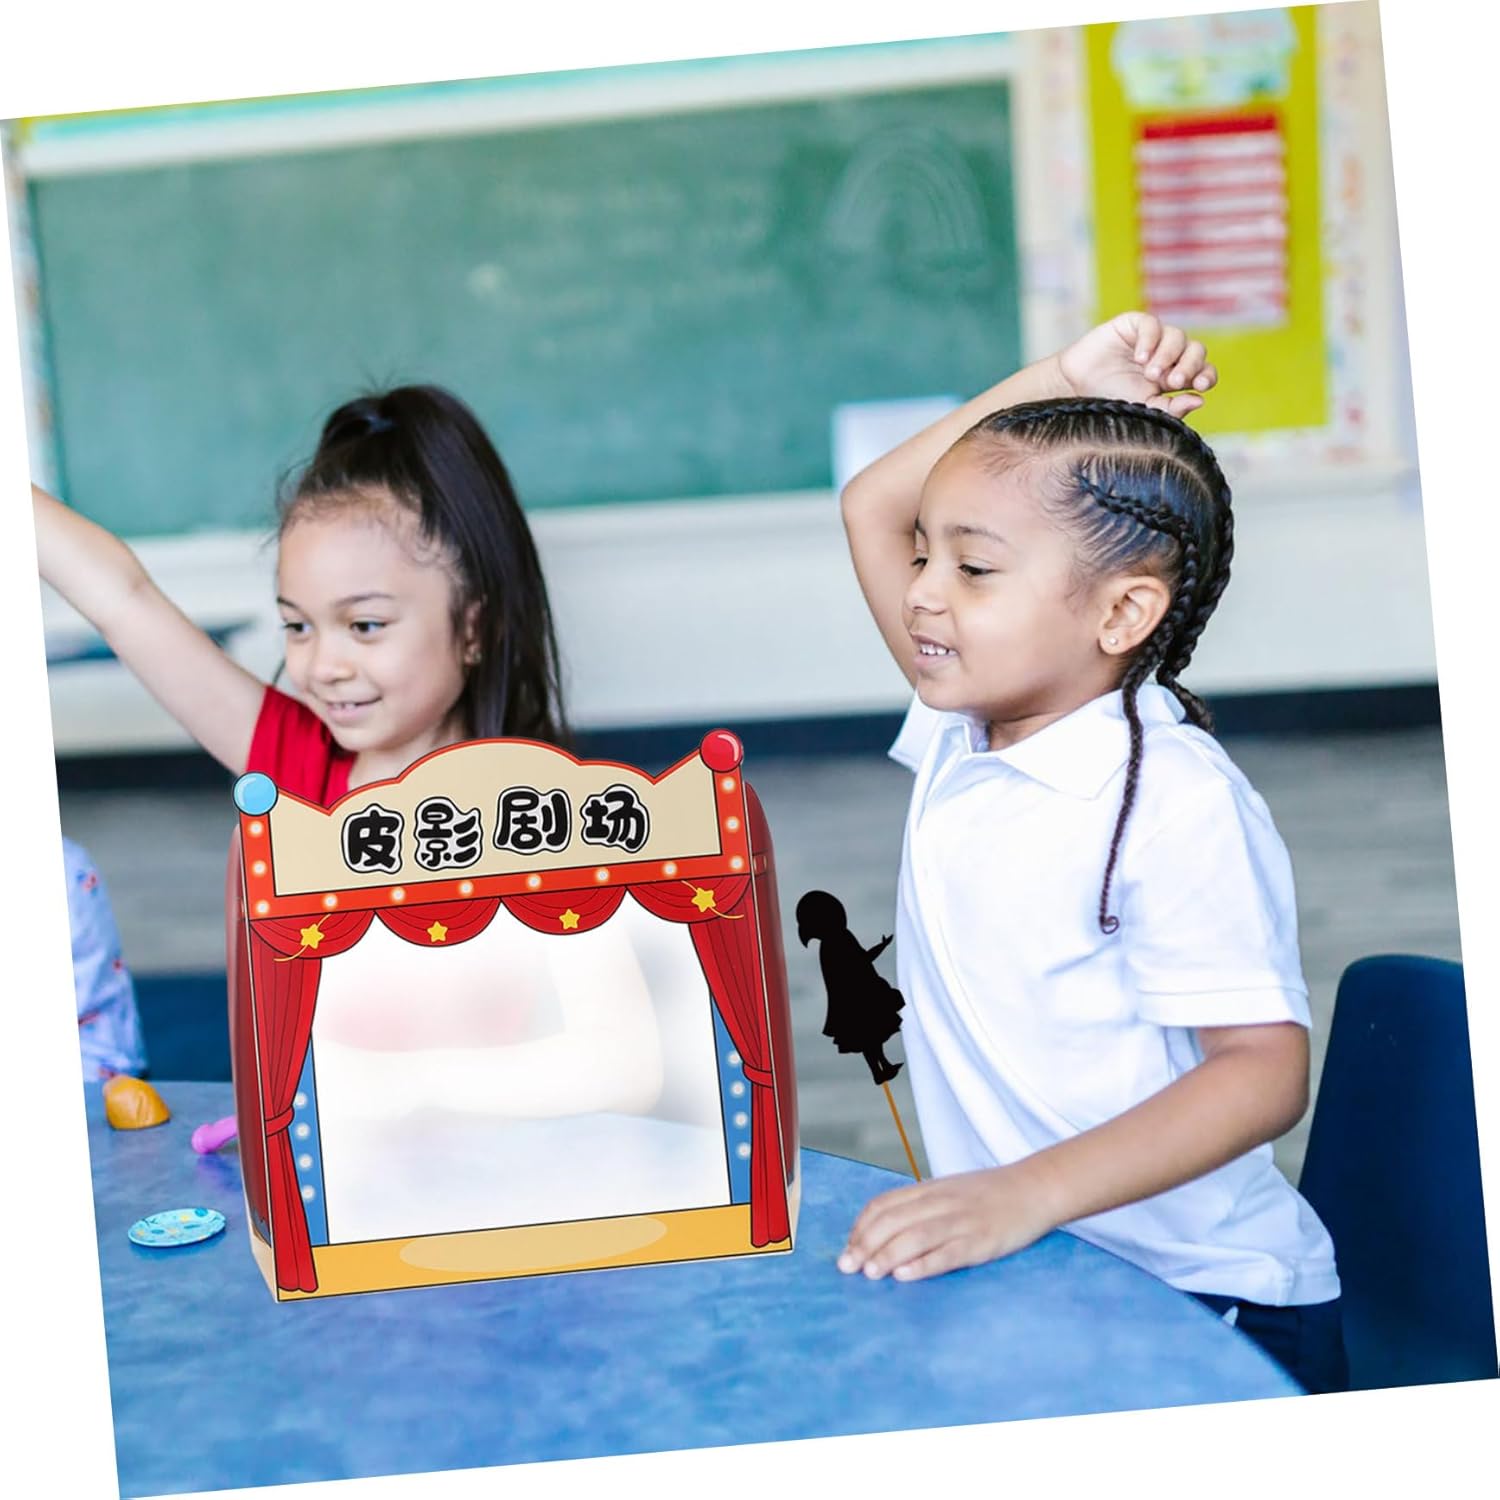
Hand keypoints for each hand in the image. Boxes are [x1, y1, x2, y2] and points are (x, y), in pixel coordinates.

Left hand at [837, 1163, 1055, 1281]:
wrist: (1033, 1188)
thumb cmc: (988, 1195)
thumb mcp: (949, 1192)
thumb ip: (920, 1207)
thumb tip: (886, 1232)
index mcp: (930, 1190)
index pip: (884, 1205)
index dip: (861, 1227)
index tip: (848, 1248)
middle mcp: (940, 1203)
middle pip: (893, 1221)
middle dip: (865, 1245)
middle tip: (847, 1267)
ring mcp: (960, 1222)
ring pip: (914, 1237)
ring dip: (887, 1256)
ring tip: (869, 1274)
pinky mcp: (980, 1241)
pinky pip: (947, 1253)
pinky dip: (923, 1264)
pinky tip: (905, 1276)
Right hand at [1055, 312, 1217, 417]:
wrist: (1074, 390)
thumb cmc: (1109, 402)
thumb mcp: (1144, 410)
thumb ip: (1171, 408)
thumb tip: (1200, 400)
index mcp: (1174, 377)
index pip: (1203, 371)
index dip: (1206, 375)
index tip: (1200, 386)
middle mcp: (1168, 355)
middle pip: (1195, 350)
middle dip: (1190, 365)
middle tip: (1174, 381)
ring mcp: (1152, 338)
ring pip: (1177, 336)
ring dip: (1168, 355)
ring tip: (1150, 374)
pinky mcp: (1133, 325)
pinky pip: (1152, 325)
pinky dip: (1150, 340)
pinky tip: (1140, 357)